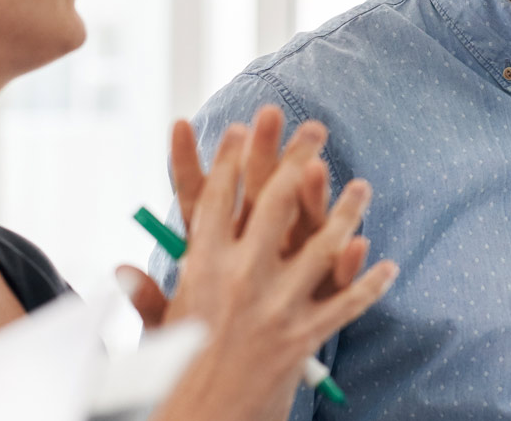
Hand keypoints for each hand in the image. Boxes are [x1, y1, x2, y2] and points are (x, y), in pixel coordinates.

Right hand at [142, 119, 397, 420]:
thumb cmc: (173, 383)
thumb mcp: (156, 335)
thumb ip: (148, 298)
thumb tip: (125, 270)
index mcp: (200, 271)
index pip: (214, 202)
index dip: (228, 162)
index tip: (239, 128)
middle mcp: (240, 280)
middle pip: (273, 204)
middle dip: (295, 159)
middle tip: (315, 128)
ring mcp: (276, 308)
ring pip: (320, 247)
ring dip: (345, 213)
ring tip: (362, 186)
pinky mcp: (303, 338)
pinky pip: (344, 304)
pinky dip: (367, 284)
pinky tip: (386, 264)